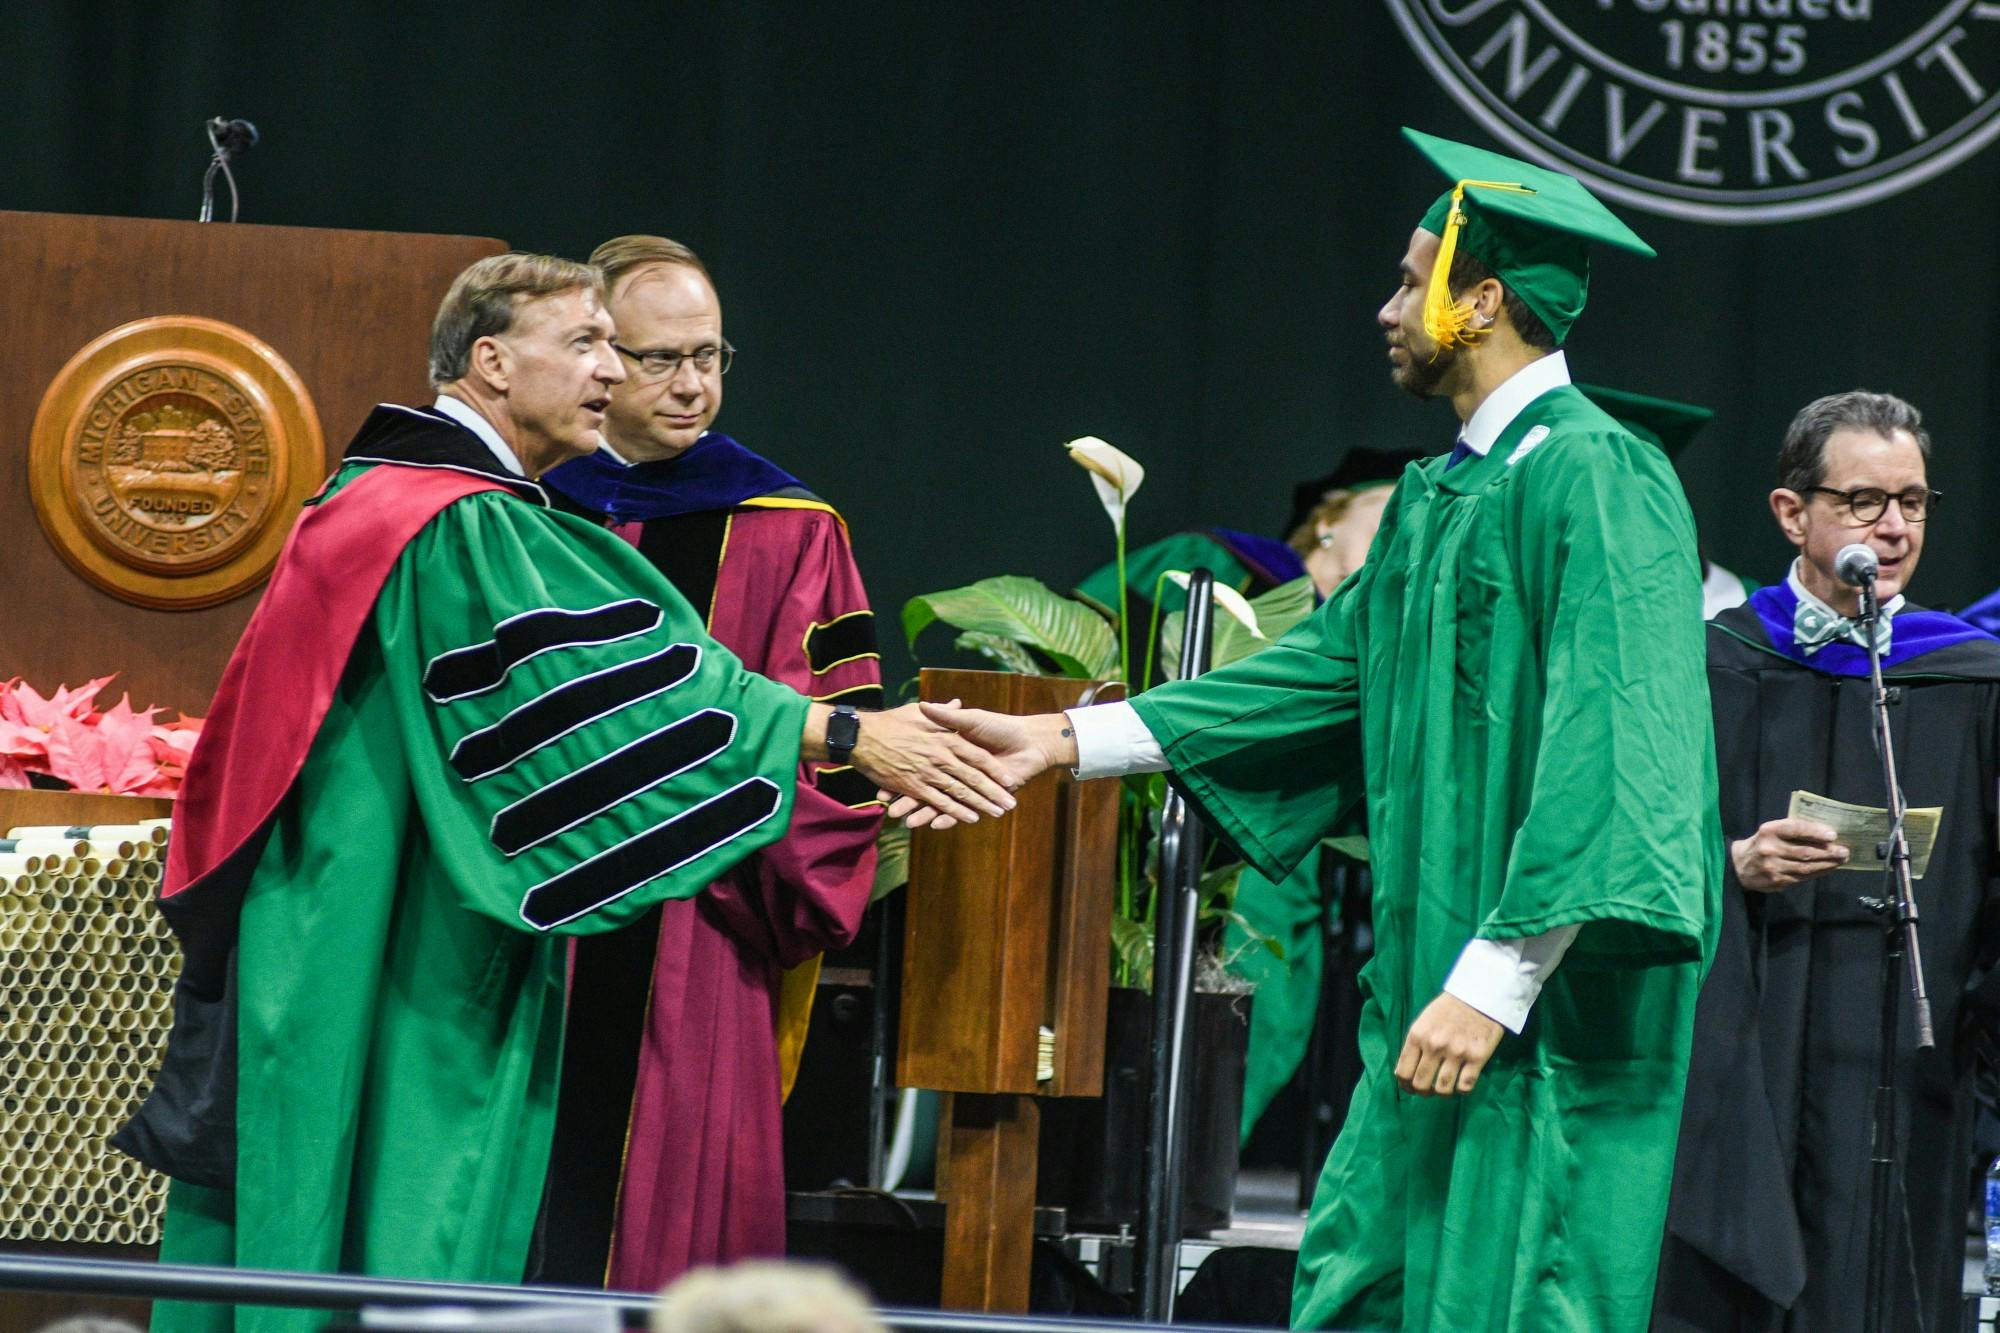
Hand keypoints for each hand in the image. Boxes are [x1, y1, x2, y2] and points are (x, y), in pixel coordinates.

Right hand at [880, 702, 1073, 830]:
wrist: (1030, 740)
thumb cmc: (999, 725)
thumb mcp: (970, 718)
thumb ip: (951, 715)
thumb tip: (933, 706)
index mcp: (952, 746)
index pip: (918, 764)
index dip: (904, 769)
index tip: (887, 776)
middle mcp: (954, 765)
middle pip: (926, 785)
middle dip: (911, 803)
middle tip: (893, 815)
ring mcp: (962, 781)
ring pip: (945, 798)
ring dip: (925, 814)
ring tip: (909, 824)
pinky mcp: (972, 793)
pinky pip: (958, 806)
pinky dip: (949, 816)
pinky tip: (936, 825)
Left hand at [1394, 993, 1503, 1096]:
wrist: (1479, 995)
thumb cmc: (1448, 1009)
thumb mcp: (1424, 1021)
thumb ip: (1415, 1045)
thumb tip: (1406, 1073)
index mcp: (1417, 1035)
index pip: (1403, 1072)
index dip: (1405, 1085)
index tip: (1409, 1087)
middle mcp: (1434, 1045)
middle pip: (1421, 1084)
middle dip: (1422, 1092)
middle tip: (1427, 1090)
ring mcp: (1456, 1052)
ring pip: (1443, 1089)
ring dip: (1442, 1093)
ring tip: (1444, 1088)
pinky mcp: (1477, 1057)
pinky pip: (1466, 1087)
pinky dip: (1462, 1091)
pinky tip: (1462, 1085)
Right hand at [1731, 817, 1847, 891]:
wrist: (1739, 866)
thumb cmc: (1762, 843)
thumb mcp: (1771, 831)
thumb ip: (1792, 831)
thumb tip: (1825, 834)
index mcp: (1769, 831)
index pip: (1795, 829)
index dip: (1815, 832)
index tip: (1833, 835)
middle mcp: (1770, 849)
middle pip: (1804, 851)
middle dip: (1828, 852)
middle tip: (1844, 851)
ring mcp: (1773, 867)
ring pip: (1806, 866)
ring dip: (1827, 864)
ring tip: (1841, 860)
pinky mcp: (1777, 881)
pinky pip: (1802, 877)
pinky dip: (1818, 873)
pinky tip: (1828, 868)